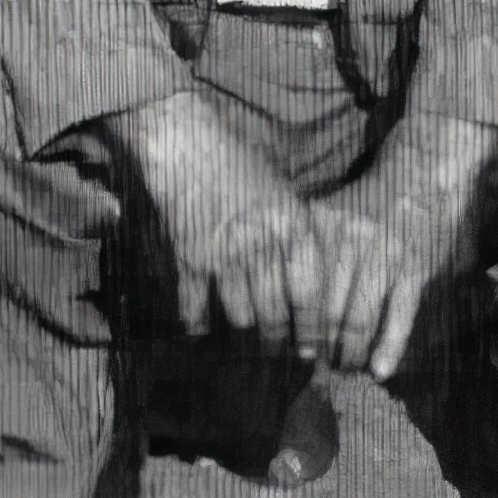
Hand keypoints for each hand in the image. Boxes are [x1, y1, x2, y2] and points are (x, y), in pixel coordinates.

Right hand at [122, 96, 319, 349]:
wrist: (184, 139)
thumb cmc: (238, 160)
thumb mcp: (282, 191)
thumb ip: (295, 234)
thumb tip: (307, 286)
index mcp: (294, 226)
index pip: (311, 297)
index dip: (313, 332)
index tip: (311, 352)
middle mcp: (264, 246)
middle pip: (277, 316)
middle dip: (278, 344)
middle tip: (278, 358)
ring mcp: (225, 255)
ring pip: (241, 319)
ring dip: (243, 338)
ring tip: (245, 351)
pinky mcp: (189, 259)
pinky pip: (195, 310)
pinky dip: (197, 326)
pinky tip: (199, 333)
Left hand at [305, 149, 480, 379]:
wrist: (426, 170)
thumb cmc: (373, 199)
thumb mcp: (332, 211)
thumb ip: (311, 247)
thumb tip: (282, 294)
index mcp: (323, 227)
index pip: (300, 287)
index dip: (294, 322)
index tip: (290, 346)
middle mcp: (349, 241)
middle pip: (326, 309)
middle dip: (320, 345)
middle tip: (317, 367)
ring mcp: (384, 255)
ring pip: (359, 317)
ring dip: (351, 352)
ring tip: (346, 369)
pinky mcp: (416, 267)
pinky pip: (399, 314)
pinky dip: (389, 345)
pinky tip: (379, 371)